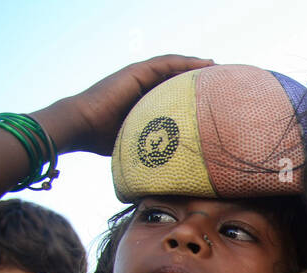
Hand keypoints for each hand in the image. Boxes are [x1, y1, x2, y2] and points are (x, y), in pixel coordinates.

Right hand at [34, 55, 213, 155]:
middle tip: (227, 83)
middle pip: (179, 80)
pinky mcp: (137, 72)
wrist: (80, 127)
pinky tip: (205, 63)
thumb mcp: (141, 146)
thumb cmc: (104, 143)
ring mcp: (140, 77)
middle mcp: (144, 87)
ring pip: (175, 68)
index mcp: (146, 103)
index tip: (218, 103)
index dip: (196, 97)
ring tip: (221, 68)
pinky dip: (186, 62)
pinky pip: (166, 64)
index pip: (176, 96)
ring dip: (199, 66)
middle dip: (202, 80)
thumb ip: (158, 151)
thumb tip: (178, 177)